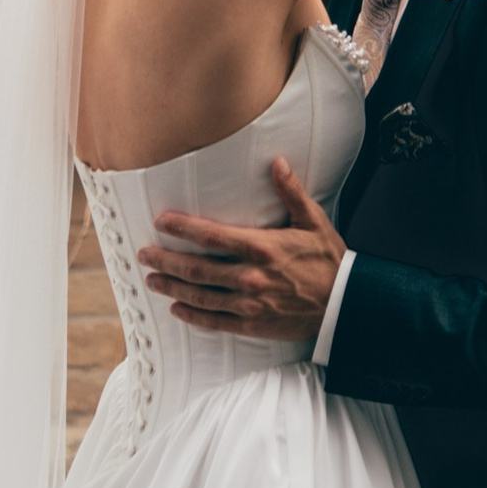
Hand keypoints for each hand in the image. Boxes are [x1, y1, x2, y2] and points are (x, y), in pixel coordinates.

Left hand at [140, 161, 345, 341]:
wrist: (343, 304)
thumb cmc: (328, 260)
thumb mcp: (313, 221)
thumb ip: (291, 192)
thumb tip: (277, 162)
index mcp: (263, 247)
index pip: (212, 236)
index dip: (183, 228)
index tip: (161, 221)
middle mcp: (251, 276)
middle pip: (197, 268)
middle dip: (166, 259)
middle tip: (144, 253)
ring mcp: (249, 304)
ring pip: (200, 296)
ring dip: (172, 286)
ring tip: (151, 278)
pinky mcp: (252, 325)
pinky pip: (214, 321)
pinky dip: (192, 315)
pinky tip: (176, 308)